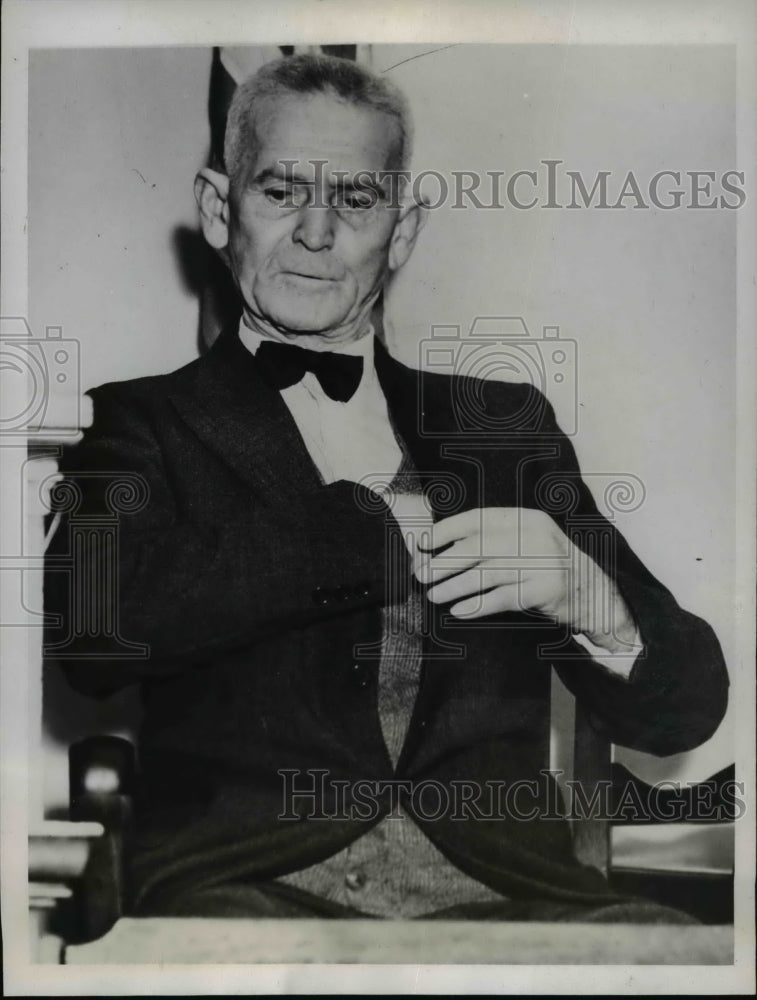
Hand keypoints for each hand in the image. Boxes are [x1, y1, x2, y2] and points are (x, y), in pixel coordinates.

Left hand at [415, 507, 636, 651]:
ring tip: (433, 595)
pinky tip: (458, 610)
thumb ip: (490, 540)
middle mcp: (535, 536)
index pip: (478, 519)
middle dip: (443, 562)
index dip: (446, 531)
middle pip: (478, 547)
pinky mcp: (548, 590)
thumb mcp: (524, 541)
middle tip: (420, 575)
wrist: (593, 590)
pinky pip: (504, 598)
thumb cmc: (546, 565)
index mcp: (525, 518)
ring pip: (487, 573)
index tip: (422, 544)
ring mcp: (544, 563)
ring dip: (454, 586)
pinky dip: (477, 605)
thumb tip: (437, 547)